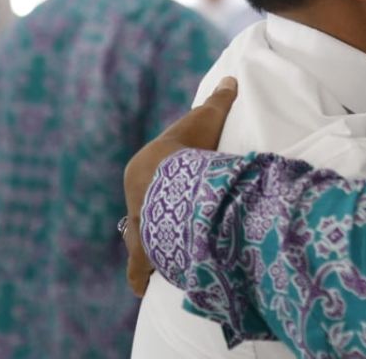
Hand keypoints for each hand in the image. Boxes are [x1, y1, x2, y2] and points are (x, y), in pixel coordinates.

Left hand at [122, 77, 237, 295]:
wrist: (170, 178)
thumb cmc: (187, 147)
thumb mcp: (206, 118)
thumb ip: (219, 101)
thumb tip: (230, 79)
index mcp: (143, 171)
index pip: (152, 179)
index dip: (165, 185)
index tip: (176, 189)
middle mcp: (135, 201)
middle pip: (142, 210)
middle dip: (152, 217)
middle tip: (166, 224)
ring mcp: (138, 226)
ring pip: (137, 239)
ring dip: (146, 248)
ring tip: (156, 258)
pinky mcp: (145, 249)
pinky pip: (139, 267)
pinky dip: (139, 276)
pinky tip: (140, 286)